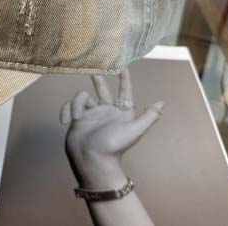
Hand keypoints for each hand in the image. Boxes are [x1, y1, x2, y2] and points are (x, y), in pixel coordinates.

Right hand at [60, 70, 163, 190]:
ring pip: (83, 97)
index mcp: (120, 112)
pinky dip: (66, 111)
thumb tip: (162, 103)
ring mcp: (91, 114)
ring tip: (77, 118)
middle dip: (98, 79)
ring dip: (78, 104)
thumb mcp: (134, 131)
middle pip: (102, 89)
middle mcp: (106, 110)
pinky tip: (65, 121)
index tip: (122, 65)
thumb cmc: (114, 145)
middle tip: (92, 68)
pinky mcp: (77, 118)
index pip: (124, 91)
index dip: (124, 79)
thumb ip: (149, 117)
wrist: (91, 161)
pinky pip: (70, 106)